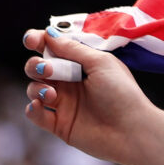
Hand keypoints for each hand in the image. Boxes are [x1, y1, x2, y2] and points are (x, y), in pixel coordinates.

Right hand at [22, 29, 155, 164]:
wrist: (131, 130)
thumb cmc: (122, 94)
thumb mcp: (100, 63)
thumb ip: (73, 49)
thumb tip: (49, 33)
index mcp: (82, 65)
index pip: (54, 49)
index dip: (39, 42)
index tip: (32, 40)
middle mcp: (71, 82)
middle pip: (39, 67)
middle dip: (36, 65)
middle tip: (48, 70)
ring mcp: (65, 103)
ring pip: (34, 89)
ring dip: (36, 88)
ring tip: (51, 94)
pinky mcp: (60, 124)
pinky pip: (36, 114)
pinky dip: (33, 109)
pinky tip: (39, 105)